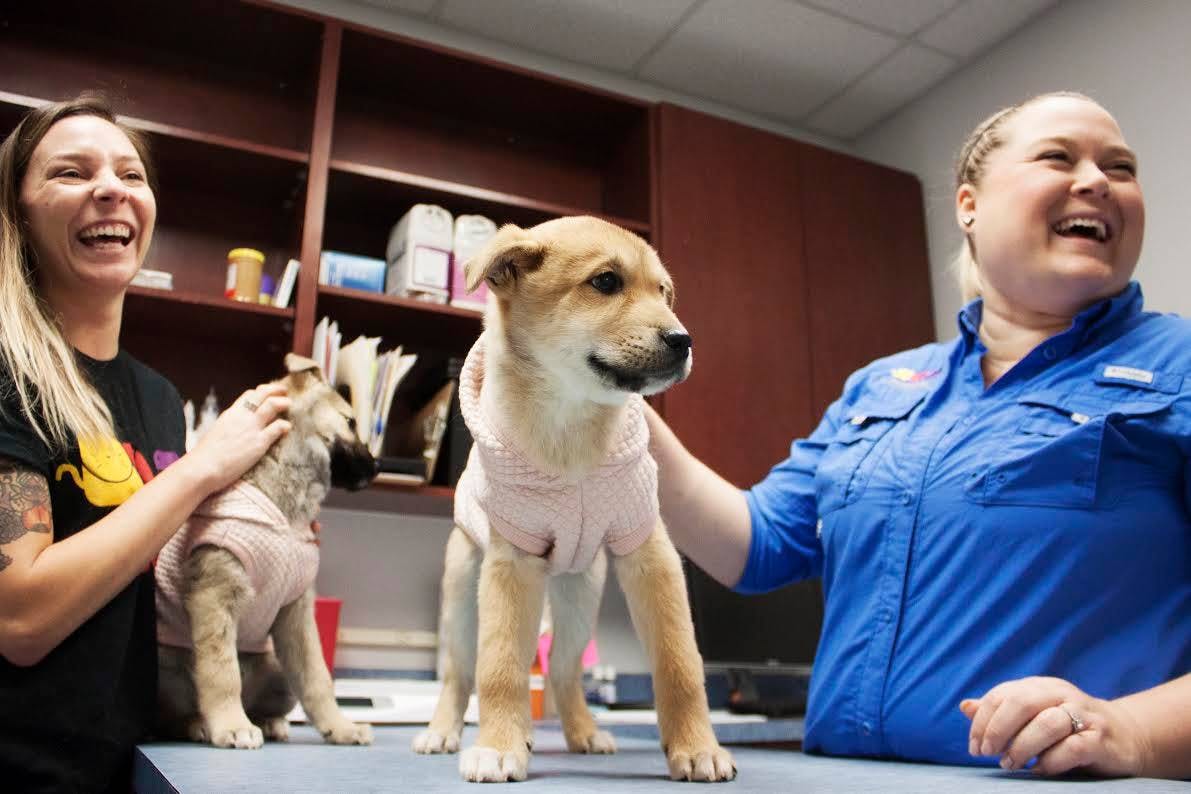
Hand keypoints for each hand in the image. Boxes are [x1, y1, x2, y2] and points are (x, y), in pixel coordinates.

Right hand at [186, 383, 290, 492]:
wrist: (202, 468)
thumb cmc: (205, 457)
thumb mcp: (216, 433)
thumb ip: (228, 428)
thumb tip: (233, 431)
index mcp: (230, 414)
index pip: (248, 395)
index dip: (261, 393)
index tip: (268, 394)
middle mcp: (241, 417)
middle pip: (262, 394)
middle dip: (275, 390)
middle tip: (284, 392)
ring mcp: (251, 428)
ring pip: (272, 405)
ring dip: (283, 402)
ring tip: (289, 404)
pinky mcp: (259, 443)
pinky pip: (277, 427)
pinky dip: (285, 425)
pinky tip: (287, 428)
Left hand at [961, 676, 1149, 776]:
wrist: (1126, 735)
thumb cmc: (1068, 726)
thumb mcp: (1032, 714)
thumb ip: (1000, 711)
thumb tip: (965, 706)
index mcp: (1039, 687)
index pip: (1002, 695)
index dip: (983, 721)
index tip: (975, 747)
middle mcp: (1060, 694)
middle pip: (1021, 703)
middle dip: (998, 729)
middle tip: (988, 753)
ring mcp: (1083, 715)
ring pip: (1047, 724)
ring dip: (1022, 746)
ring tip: (1010, 764)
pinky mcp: (1101, 739)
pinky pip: (1073, 748)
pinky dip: (1052, 761)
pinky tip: (1039, 770)